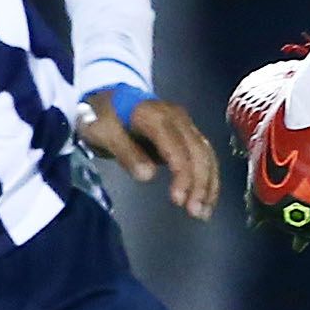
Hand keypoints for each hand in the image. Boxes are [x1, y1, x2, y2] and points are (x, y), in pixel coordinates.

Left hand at [80, 91, 222, 217]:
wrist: (107, 97)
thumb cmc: (101, 117)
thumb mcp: (102, 132)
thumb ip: (125, 152)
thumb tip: (147, 175)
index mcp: (154, 115)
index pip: (176, 146)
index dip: (182, 173)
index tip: (178, 200)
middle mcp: (176, 117)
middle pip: (197, 151)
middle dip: (200, 183)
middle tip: (195, 213)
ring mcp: (184, 124)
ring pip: (205, 154)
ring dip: (208, 183)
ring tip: (202, 212)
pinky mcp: (186, 134)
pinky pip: (203, 155)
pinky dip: (207, 178)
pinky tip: (205, 199)